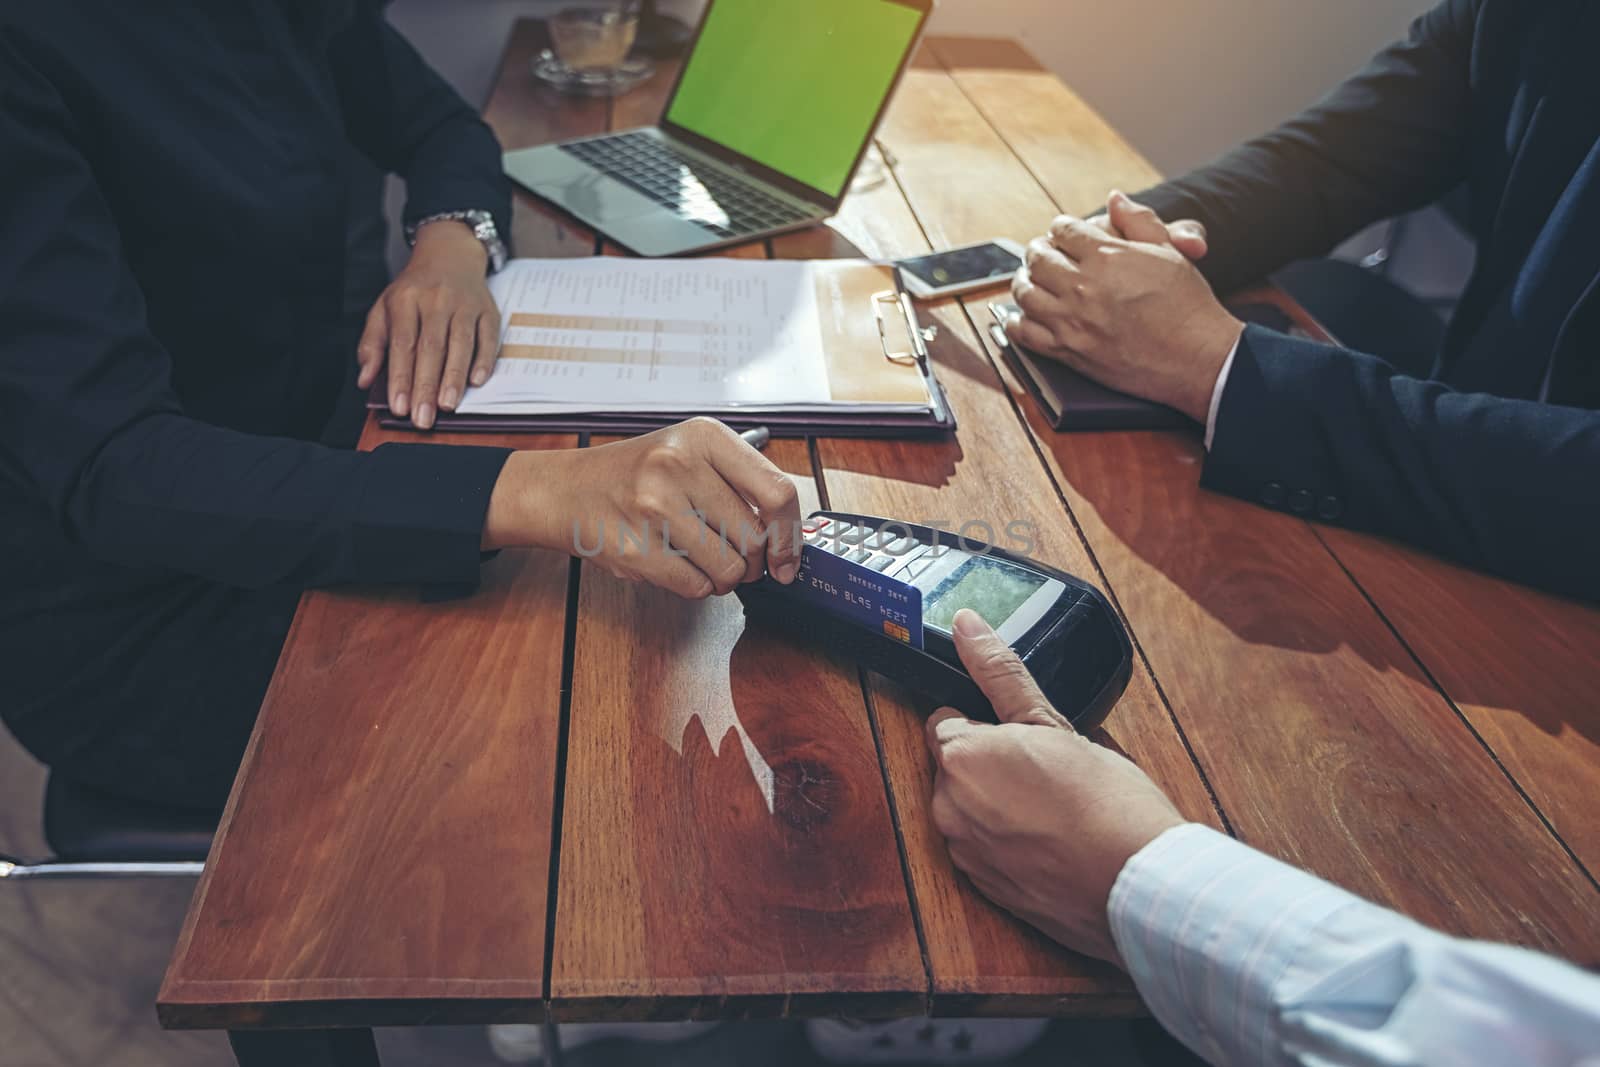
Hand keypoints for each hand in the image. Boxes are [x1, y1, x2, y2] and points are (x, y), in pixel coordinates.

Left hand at [357, 221, 499, 430]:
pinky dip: (484, 360)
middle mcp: (436, 300)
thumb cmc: (414, 290)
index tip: (399, 407)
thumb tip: (365, 378)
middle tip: (423, 417)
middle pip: (431, 348)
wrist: (449, 255)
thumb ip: (372, 343)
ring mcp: (464, 304)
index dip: (401, 378)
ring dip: (454, 378)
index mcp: (405, 299)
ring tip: (448, 406)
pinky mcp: (487, 310)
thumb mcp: (384, 308)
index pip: (403, 344)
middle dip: (426, 386)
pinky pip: (488, 337)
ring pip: (460, 344)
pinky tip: (476, 381)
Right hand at [483, 417, 801, 597]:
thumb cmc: (636, 474)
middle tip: (735, 557)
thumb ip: (741, 482)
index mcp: (704, 436)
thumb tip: (789, 537)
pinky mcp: (636, 549)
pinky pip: (696, 587)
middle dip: (752, 561)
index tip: (787, 559)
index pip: (777, 492)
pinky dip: (696, 586)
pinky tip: (677, 565)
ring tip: (702, 559)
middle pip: (755, 539)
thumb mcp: (691, 452)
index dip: (791, 536)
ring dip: (724, 578)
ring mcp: (655, 508)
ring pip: (729, 569)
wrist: (567, 490)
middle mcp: (679, 465)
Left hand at [925, 609, 1184, 965]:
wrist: (1139, 885)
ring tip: (1056, 809)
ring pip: (972, 811)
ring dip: (999, 806)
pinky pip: (986, 852)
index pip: (946, 722)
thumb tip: (965, 626)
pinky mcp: (986, 889)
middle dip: (991, 765)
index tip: (1019, 734)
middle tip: (1048, 770)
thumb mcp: (1054, 723)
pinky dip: (1010, 844)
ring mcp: (966, 854)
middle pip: (957, 769)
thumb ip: (999, 672)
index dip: (986, 725)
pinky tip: (1053, 841)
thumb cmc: (1107, 803)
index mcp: (960, 758)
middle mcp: (949, 808)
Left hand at [1008, 191, 1242, 422]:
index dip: (1061, 228)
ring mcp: (1071, 321)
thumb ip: (1139, 221)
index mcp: (1106, 256)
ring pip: (1025, 293)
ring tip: (1030, 278)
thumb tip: (1115, 198)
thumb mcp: (1169, 251)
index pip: (1064, 231)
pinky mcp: (1067, 352)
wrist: (1196, 357)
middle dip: (1038, 251)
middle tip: (1040, 252)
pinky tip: (1021, 315)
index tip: (1062, 232)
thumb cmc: (1187, 304)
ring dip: (1024, 281)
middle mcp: (1082, 287)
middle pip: (1038, 259)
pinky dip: (1016, 321)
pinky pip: (1025, 334)